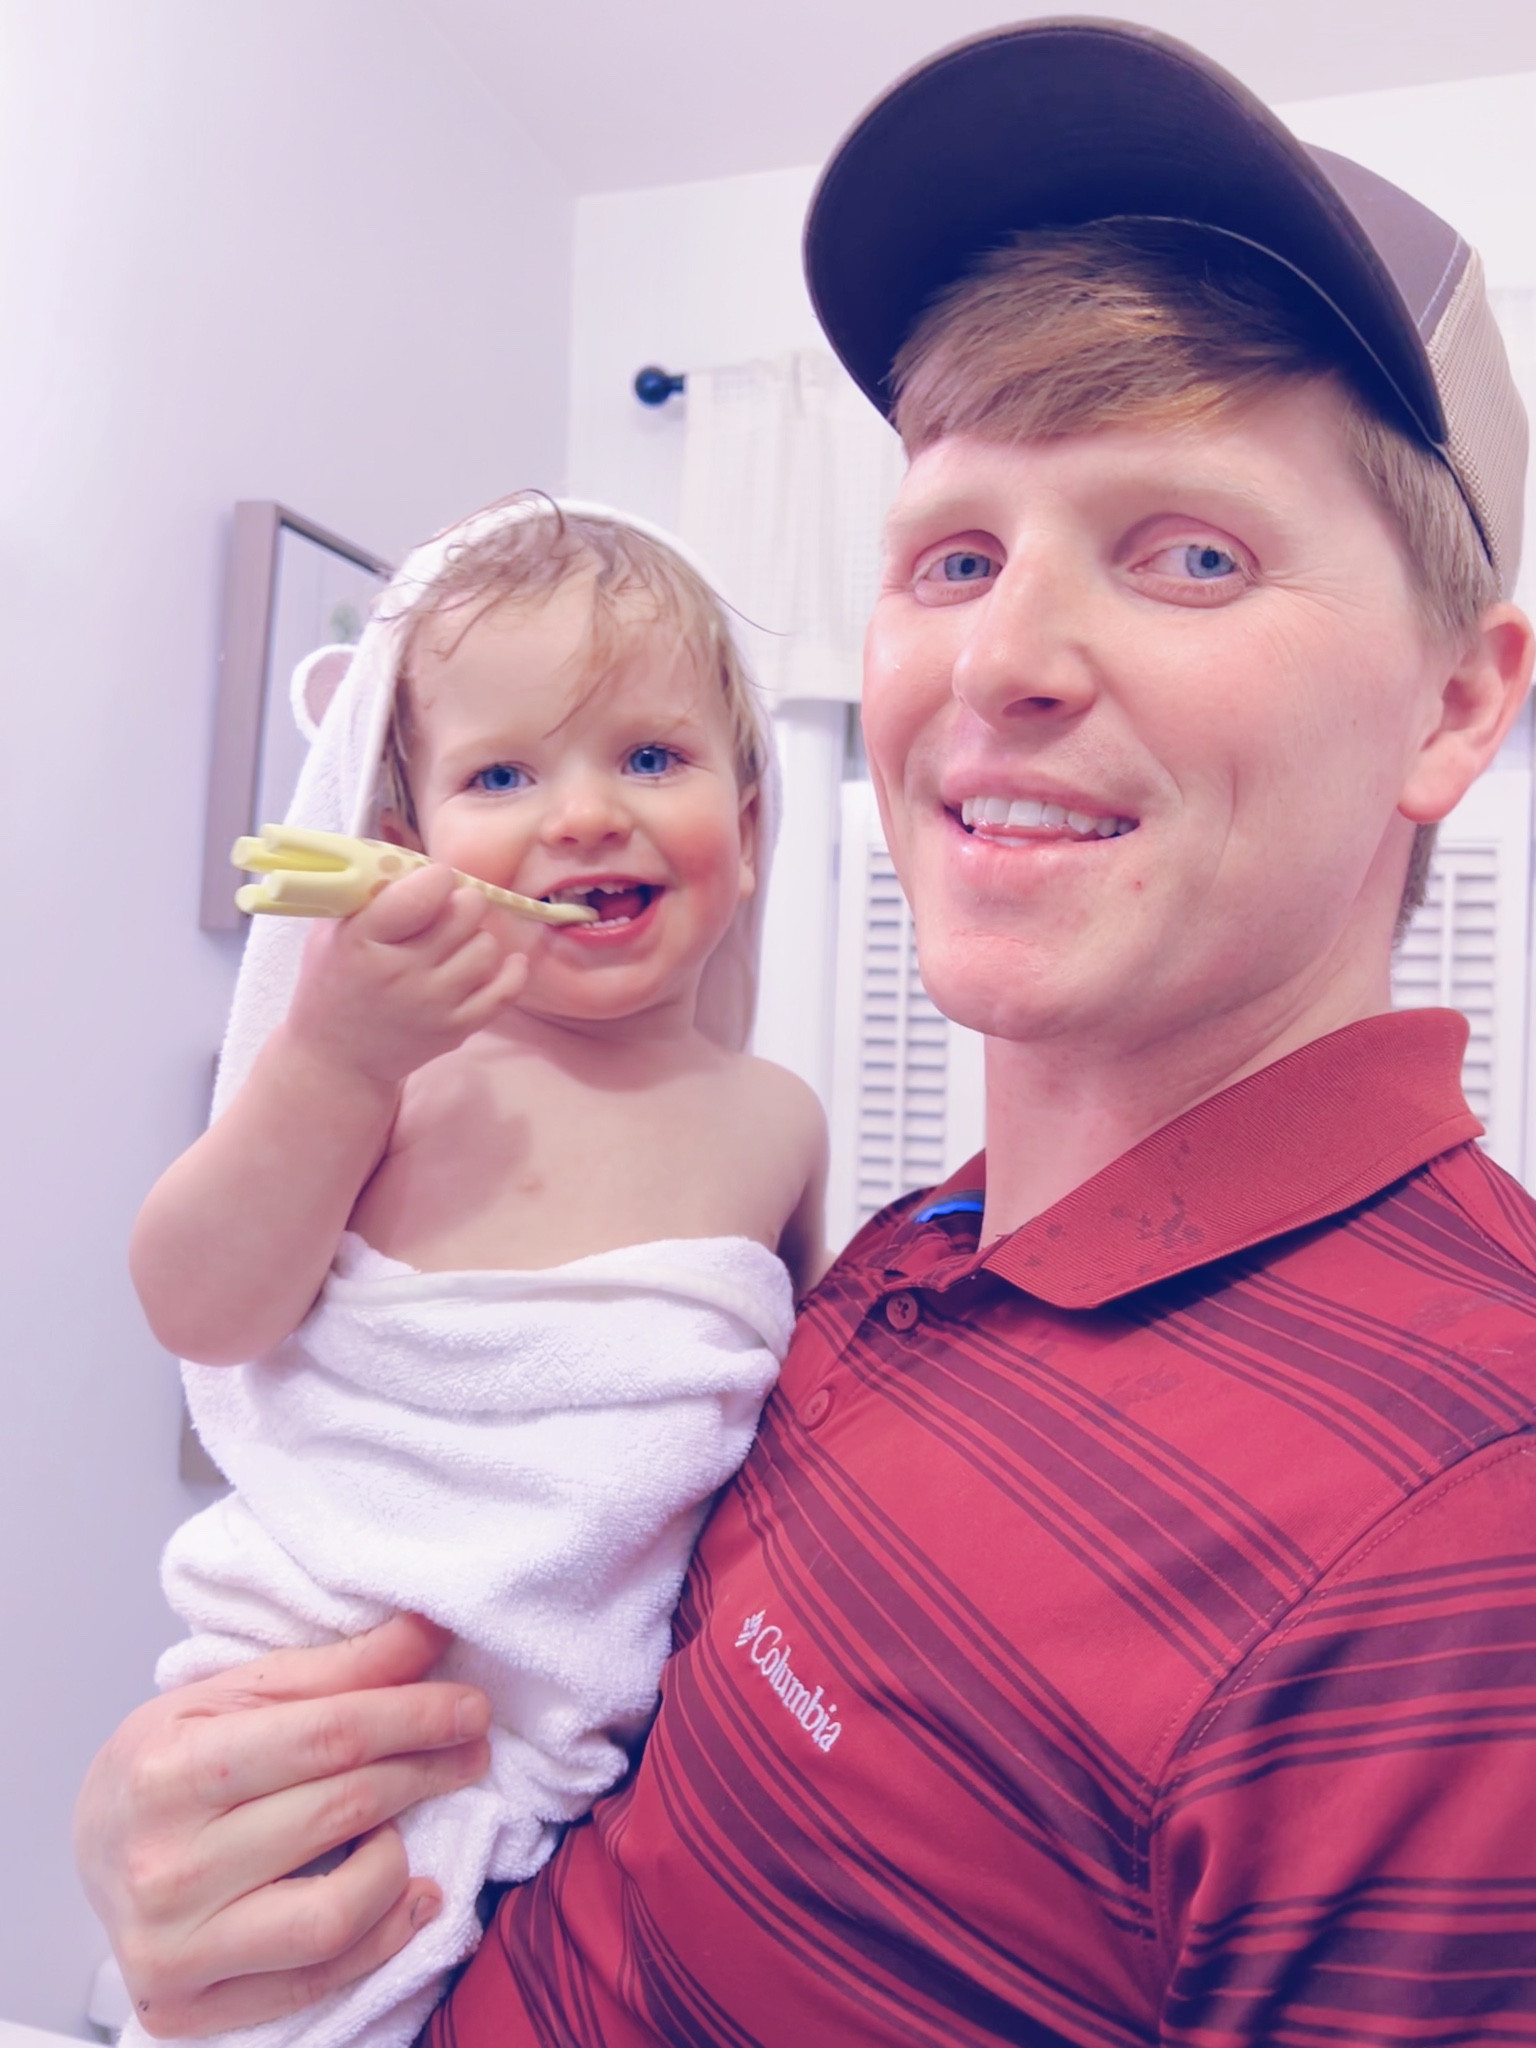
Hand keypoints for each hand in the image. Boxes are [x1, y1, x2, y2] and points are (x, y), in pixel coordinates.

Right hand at [75, 1616, 491, 2037]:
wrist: (91, 1846)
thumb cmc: (168, 1760)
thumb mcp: (235, 1695)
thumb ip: (337, 1668)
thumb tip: (429, 1631)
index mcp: (168, 1769)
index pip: (327, 1736)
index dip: (414, 1717)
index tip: (470, 1707)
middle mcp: (164, 1866)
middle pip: (339, 1812)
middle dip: (425, 1771)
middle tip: (469, 1748)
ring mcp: (172, 1947)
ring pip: (335, 1914)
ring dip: (398, 1863)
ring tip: (407, 1826)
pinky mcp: (185, 2009)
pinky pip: (314, 1981)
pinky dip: (382, 1937)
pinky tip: (410, 1895)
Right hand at [289, 864, 536, 1088]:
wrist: (338, 1057)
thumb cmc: (335, 981)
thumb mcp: (333, 930)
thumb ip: (368, 893)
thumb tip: (416, 857)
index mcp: (362, 941)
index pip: (422, 892)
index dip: (437, 877)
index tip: (433, 881)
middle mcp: (401, 973)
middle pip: (465, 913)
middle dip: (462, 901)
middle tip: (449, 909)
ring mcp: (432, 1004)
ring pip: (487, 946)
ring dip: (477, 937)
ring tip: (456, 943)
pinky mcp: (456, 1029)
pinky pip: (505, 989)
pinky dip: (511, 970)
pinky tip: (504, 959)